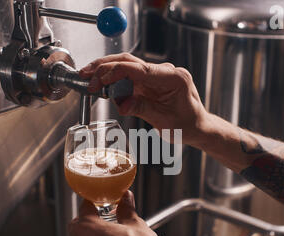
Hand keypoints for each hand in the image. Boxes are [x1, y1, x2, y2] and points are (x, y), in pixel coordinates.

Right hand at [80, 53, 206, 145]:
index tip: (100, 79)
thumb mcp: (164, 121)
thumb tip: (122, 105)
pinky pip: (128, 76)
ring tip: (89, 79)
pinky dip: (113, 79)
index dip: (116, 72)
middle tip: (86, 75)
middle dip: (105, 67)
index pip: (139, 69)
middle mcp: (165, 71)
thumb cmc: (186, 125)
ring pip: (126, 65)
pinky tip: (101, 84)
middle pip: (130, 61)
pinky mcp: (149, 80)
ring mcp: (156, 74)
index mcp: (173, 77)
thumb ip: (142, 109)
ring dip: (106, 71)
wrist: (196, 126)